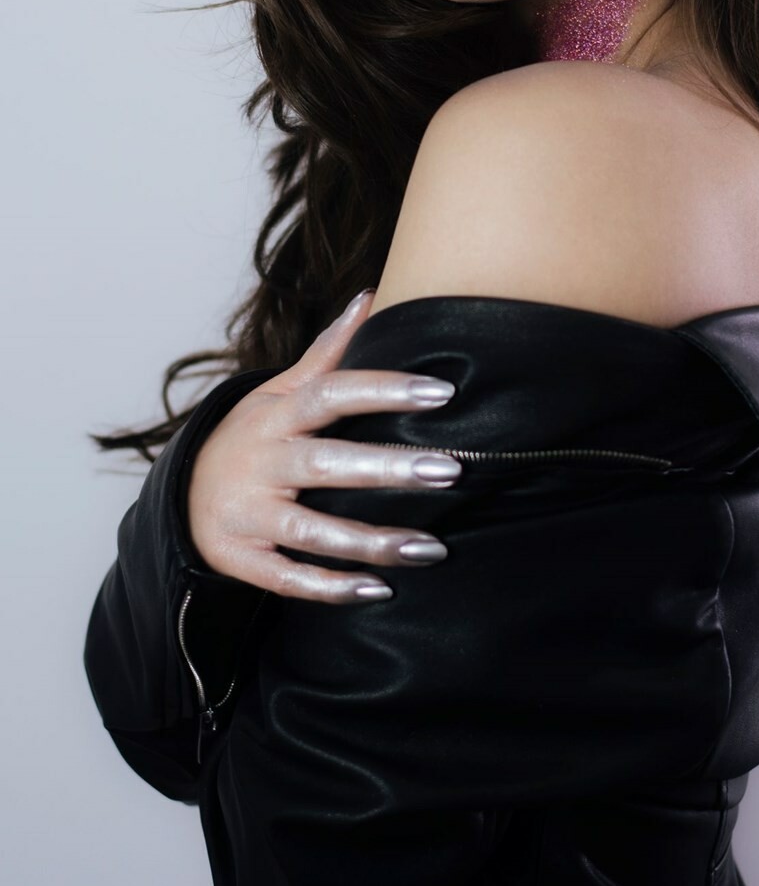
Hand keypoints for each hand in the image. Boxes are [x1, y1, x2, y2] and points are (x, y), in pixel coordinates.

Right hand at [184, 289, 460, 602]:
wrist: (180, 497)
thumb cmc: (251, 438)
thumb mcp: (279, 392)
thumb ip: (328, 352)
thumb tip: (372, 295)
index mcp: (276, 416)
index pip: (331, 393)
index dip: (384, 390)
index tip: (441, 391)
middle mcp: (261, 463)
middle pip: (325, 463)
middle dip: (387, 468)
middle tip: (449, 469)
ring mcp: (248, 514)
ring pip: (312, 531)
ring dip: (372, 542)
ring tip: (431, 547)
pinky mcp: (242, 559)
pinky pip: (287, 578)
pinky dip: (330, 588)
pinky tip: (379, 590)